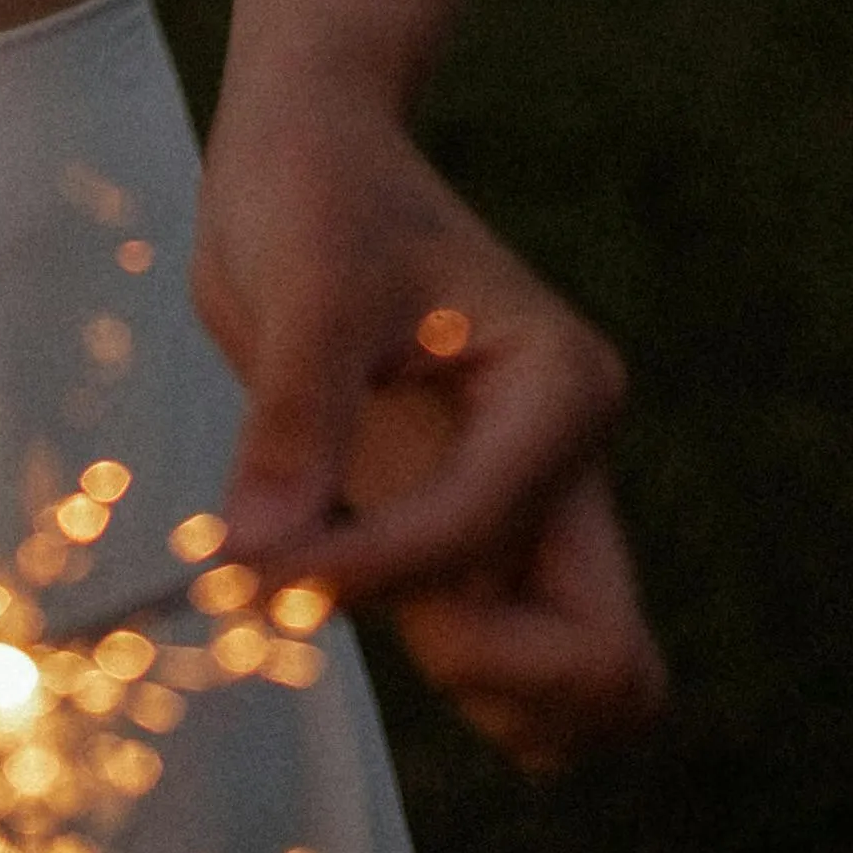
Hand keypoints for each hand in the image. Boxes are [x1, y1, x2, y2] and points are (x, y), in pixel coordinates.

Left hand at [192, 84, 667, 780]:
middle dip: (485, 675)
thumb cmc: (317, 194)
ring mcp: (532, 513)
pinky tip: (339, 595)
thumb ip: (291, 424)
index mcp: (560, 391)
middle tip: (352, 605)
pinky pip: (511, 666)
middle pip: (607, 663)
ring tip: (341, 596)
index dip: (359, 568)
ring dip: (472, 690)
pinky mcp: (479, 539)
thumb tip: (252, 559)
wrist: (314, 161)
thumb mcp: (302, 286)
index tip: (245, 562)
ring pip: (573, 690)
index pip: (477, 537)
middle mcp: (567, 467)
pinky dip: (452, 676)